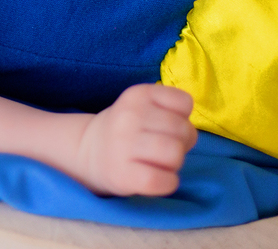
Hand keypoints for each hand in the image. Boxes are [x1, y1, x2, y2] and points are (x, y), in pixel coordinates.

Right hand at [73, 84, 196, 196]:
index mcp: (137, 94)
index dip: (183, 117)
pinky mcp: (123, 174)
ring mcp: (123, 144)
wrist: (89, 150)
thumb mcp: (144, 106)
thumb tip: (188, 138)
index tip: (165, 125)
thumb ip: (172, 112)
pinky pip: (163, 181)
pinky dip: (168, 182)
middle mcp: (128, 115)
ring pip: (175, 154)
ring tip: (160, 162)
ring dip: (175, 163)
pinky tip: (158, 178)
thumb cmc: (129, 128)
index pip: (184, 102)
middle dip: (182, 142)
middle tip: (164, 148)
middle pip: (183, 130)